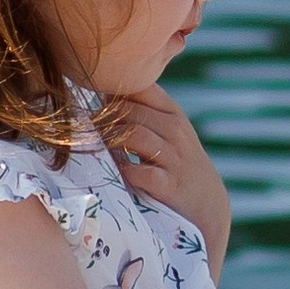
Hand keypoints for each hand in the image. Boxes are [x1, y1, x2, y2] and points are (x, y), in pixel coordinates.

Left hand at [105, 91, 230, 271]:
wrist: (205, 202)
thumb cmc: (178, 161)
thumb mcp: (169, 129)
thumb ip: (142, 110)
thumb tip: (100, 92)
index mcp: (172, 112)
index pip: (141, 87)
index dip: (113, 90)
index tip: (94, 100)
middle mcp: (175, 130)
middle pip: (131, 110)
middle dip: (104, 117)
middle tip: (84, 126)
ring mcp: (174, 158)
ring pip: (135, 136)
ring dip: (110, 139)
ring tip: (94, 146)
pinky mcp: (169, 185)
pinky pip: (141, 173)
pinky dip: (123, 170)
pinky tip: (113, 171)